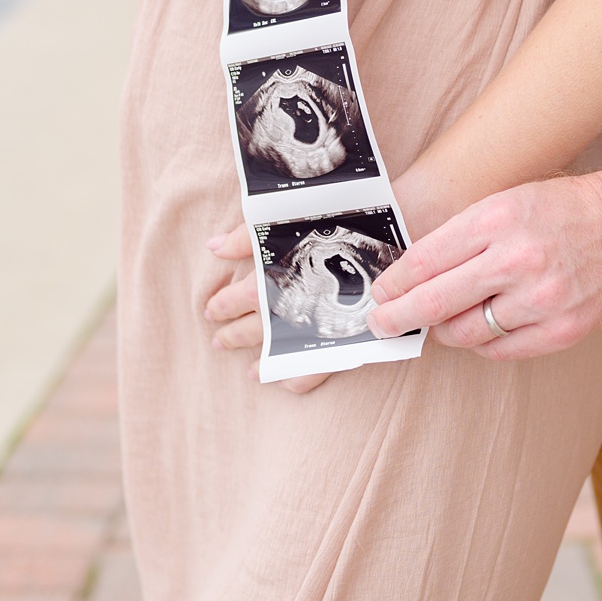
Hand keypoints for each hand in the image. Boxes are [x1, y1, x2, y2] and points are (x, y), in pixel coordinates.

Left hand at [201, 223, 331, 393]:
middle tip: (219, 342)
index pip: (237, 299)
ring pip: (280, 354)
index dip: (221, 306)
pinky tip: (286, 382)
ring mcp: (317, 328)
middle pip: (254, 330)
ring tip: (250, 372)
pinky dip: (300, 378)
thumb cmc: (334, 221)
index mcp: (273, 280)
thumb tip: (214, 246)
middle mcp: (291, 308)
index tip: (211, 312)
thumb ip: (246, 236)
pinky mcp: (345, 342)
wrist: (390, 236)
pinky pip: (318, 368)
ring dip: (263, 364)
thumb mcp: (284, 218)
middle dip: (233, 336)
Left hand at [364, 166, 601, 354]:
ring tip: (435, 325)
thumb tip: (414, 272)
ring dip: (442, 331)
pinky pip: (502, 350)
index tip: (379, 293)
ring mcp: (542, 298)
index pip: (425, 261)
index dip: (393, 283)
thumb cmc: (565, 207)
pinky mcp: (564, 329)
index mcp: (496, 219)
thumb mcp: (507, 201)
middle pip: (435, 302)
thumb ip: (463, 235)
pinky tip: (475, 333)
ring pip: (466, 331)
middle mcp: (517, 260)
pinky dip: (481, 344)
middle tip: (382, 323)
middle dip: (399, 317)